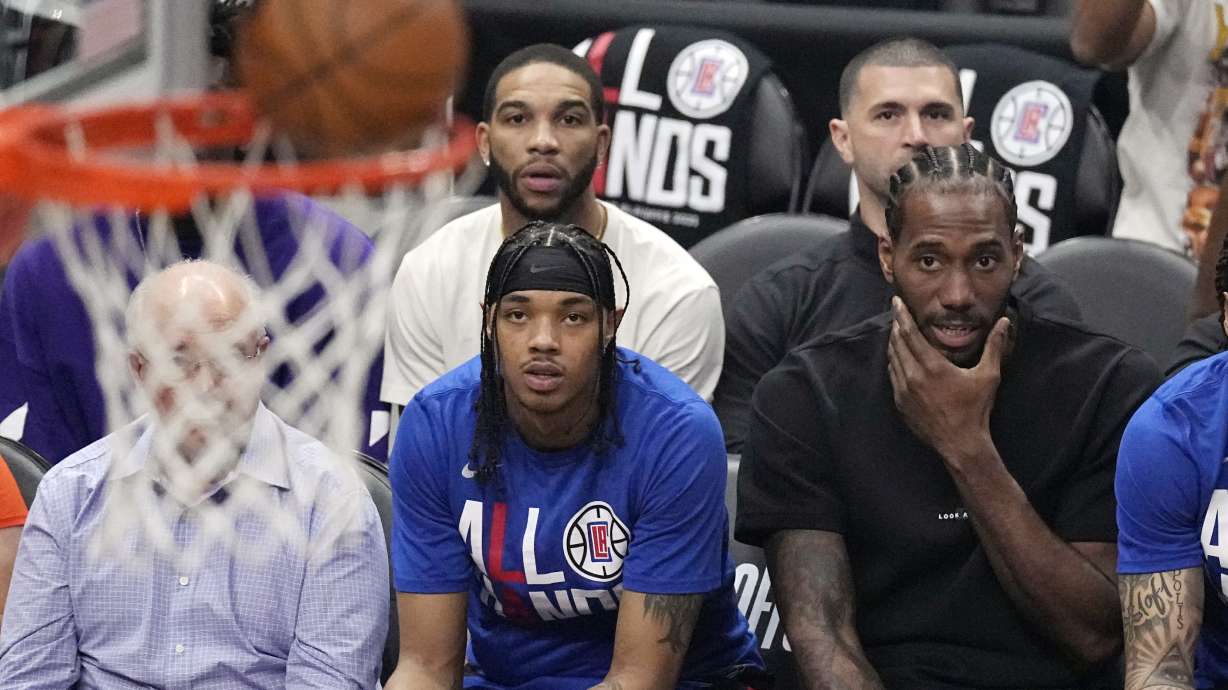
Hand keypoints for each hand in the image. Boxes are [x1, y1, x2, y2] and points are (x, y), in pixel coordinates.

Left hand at [886, 297, 1009, 460]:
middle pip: (897, 344)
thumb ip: (994, 346)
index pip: (909, 334)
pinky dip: (894, 362)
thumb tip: (1004, 322)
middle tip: (896, 313)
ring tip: (897, 331)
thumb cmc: (975, 409)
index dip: (902, 316)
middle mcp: (912, 376)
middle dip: (896, 326)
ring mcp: (903, 391)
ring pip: (892, 359)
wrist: (960, 443)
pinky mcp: (900, 403)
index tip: (896, 302)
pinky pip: (893, 375)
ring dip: (893, 343)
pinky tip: (899, 358)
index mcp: (932, 367)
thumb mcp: (989, 376)